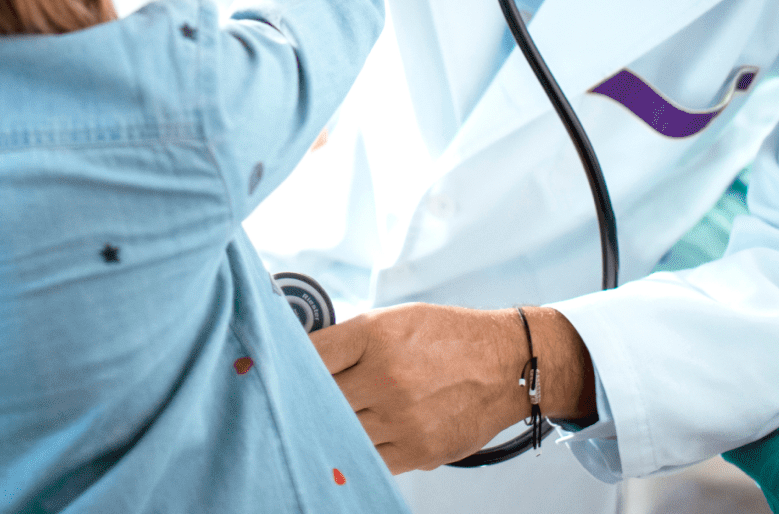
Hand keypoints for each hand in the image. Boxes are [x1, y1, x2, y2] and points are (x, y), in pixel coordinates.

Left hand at [311, 302, 594, 472]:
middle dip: (304, 402)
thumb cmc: (450, 338)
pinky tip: (350, 441)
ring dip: (327, 429)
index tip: (271, 370)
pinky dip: (355, 450)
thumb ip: (350, 340)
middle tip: (287, 404)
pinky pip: (368, 458)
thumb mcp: (396, 320)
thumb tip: (303, 357)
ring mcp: (401, 418)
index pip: (309, 355)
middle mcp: (386, 377)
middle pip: (319, 399)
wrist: (507, 364)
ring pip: (340, 432)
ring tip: (317, 425)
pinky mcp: (417, 452)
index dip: (286, 365)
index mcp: (375, 335)